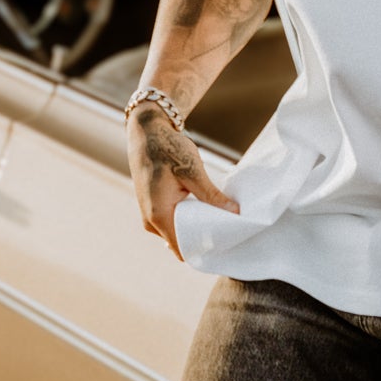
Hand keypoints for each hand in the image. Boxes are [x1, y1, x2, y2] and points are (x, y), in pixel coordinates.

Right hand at [127, 108, 239, 260]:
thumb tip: (234, 213)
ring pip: (178, 233)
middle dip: (204, 238)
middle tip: (228, 230)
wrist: (147, 132)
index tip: (226, 243)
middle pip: (182, 243)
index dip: (205, 249)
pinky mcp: (153, 208)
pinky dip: (189, 219)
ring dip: (197, 227)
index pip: (183, 249)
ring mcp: (150, 215)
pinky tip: (205, 210)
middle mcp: (151, 220)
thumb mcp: (193, 171)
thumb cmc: (167, 148)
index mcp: (159, 215)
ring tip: (219, 218)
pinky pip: (174, 223)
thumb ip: (211, 196)